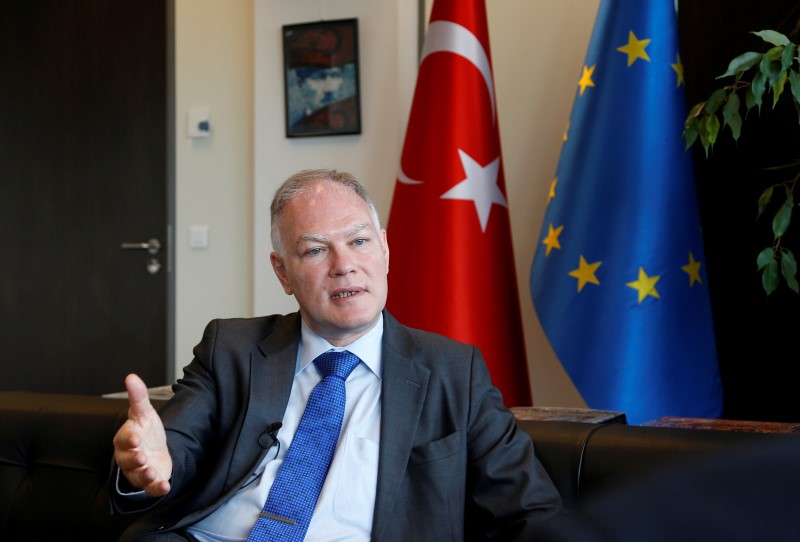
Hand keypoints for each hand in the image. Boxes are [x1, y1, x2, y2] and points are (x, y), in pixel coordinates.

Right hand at [112, 373, 172, 496]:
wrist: (156, 451)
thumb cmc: (146, 432)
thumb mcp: (144, 412)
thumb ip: (138, 396)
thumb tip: (131, 376)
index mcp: (126, 440)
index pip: (123, 440)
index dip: (128, 440)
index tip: (135, 438)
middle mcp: (129, 457)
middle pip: (128, 460)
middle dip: (134, 460)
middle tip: (142, 457)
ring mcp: (138, 471)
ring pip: (137, 476)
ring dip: (144, 475)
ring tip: (151, 472)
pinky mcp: (150, 482)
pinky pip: (151, 488)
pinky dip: (157, 489)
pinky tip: (165, 486)